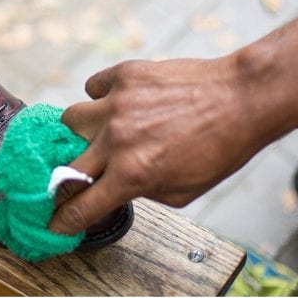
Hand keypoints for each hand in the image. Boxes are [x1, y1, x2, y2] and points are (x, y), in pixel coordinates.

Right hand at [47, 56, 282, 234]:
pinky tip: (120, 103)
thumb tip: (118, 188)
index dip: (62, 221)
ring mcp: (118, 104)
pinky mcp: (125, 74)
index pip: (79, 208)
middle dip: (65, 180)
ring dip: (81, 132)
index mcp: (131, 175)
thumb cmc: (220, 148)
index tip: (55, 223)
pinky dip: (101, 96)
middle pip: (64, 167)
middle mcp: (117, 140)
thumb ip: (142, 192)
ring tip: (102, 131)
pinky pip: (94, 87)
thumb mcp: (182, 192)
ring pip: (70, 121)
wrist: (242, 99)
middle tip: (75, 177)